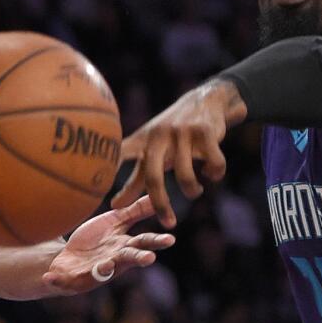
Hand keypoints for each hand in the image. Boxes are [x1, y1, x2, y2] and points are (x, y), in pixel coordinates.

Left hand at [41, 195, 174, 294]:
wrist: (68, 259)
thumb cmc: (96, 241)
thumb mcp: (116, 223)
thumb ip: (135, 212)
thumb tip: (156, 196)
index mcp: (123, 247)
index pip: (143, 243)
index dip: (155, 242)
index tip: (170, 239)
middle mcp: (113, 262)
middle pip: (128, 260)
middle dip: (138, 259)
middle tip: (149, 258)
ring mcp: (93, 272)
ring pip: (101, 272)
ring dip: (104, 270)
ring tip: (106, 265)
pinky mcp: (72, 279)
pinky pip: (64, 280)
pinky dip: (57, 279)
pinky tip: (48, 277)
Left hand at [110, 80, 231, 226]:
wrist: (205, 99)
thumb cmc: (172, 134)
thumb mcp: (152, 150)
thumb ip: (135, 178)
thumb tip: (113, 207)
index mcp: (142, 141)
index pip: (120, 156)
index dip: (109, 172)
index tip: (107, 198)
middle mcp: (159, 136)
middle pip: (153, 177)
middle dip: (160, 203)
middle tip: (168, 223)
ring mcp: (182, 133)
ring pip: (186, 176)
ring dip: (192, 190)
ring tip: (195, 191)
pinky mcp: (205, 132)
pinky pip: (213, 165)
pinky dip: (214, 174)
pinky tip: (212, 173)